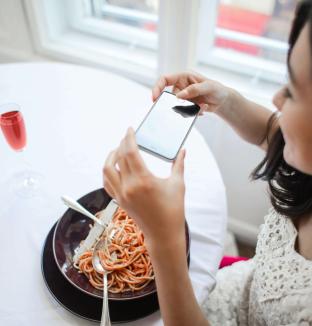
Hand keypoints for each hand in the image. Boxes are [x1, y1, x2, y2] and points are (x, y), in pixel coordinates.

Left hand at [102, 128, 185, 247]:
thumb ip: (179, 164)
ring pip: (106, 170)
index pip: (129, 152)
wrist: (163, 234)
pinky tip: (114, 167)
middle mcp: (129, 186)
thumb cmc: (173, 210)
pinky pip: (107, 182)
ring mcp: (121, 194)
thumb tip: (183, 150)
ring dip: (110, 156)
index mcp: (144, 180)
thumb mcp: (178, 184)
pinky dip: (108, 171)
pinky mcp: (119, 201)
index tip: (130, 129)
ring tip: (118, 150)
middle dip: (122, 143)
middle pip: (118, 157)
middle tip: (128, 137)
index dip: (128, 138)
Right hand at [152, 71, 232, 114]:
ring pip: (178, 107)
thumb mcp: (208, 87)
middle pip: (170, 97)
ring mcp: (183, 97)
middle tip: (192, 106)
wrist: (223, 100)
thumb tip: (178, 96)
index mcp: (183, 77)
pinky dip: (194, 113)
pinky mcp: (186, 106)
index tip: (154, 98)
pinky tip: (203, 109)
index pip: (165, 79)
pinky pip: (184, 113)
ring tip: (203, 106)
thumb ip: (193, 90)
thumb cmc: (216, 89)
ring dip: (190, 109)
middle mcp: (181, 87)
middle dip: (180, 104)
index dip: (157, 87)